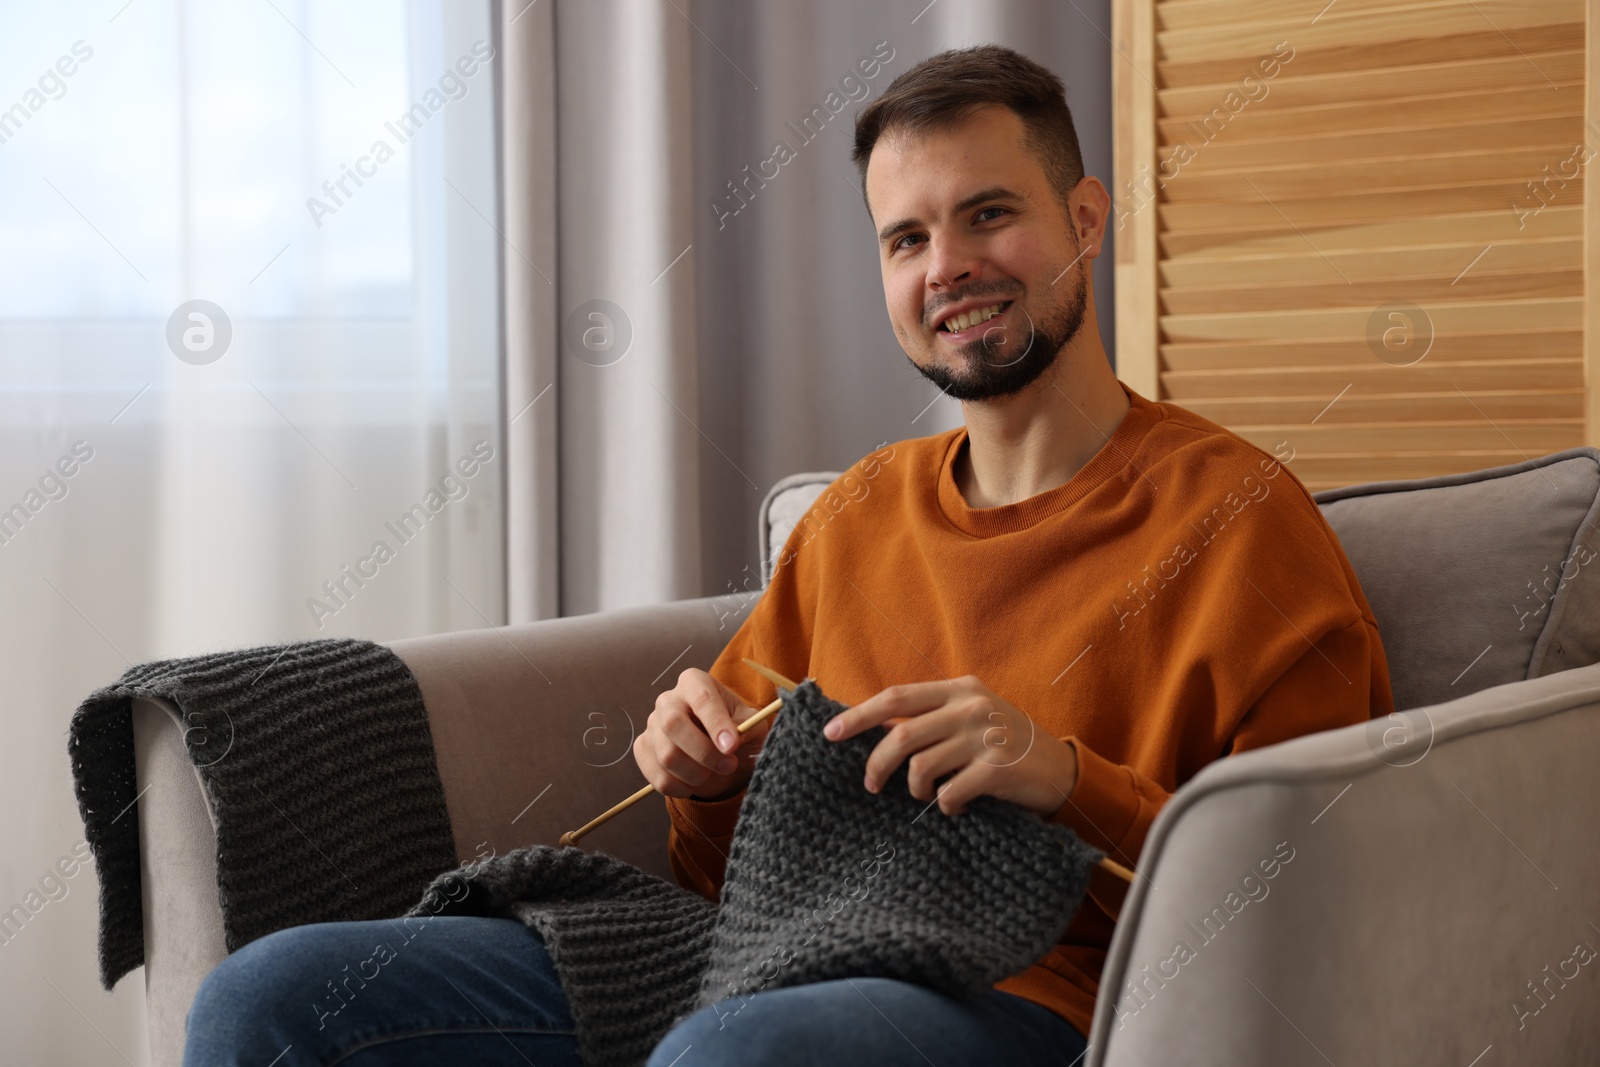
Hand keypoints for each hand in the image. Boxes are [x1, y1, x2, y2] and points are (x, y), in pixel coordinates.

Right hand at [635, 668, 772, 800]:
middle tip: (729, 765)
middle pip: (672, 724)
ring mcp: (651, 725)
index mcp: (694, 682)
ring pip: (667, 756)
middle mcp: (668, 700)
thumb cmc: (737, 730)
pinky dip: (682, 788)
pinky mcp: (643, 750)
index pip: (701, 698)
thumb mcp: (751, 723)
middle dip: (704, 752)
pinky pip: (659, 777)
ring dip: (697, 774)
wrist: (721, 751)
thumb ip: (746, 727)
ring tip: (715, 773)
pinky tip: (696, 783)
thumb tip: (730, 741)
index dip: (716, 723)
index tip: (731, 746)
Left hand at [822, 675, 1076, 816]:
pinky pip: (949, 793)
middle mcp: (971, 707)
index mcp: (960, 688)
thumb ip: (932, 718)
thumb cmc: (1007, 744)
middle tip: (869, 784)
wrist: (1062, 769)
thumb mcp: (972, 717)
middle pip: (901, 735)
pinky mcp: (997, 769)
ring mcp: (985, 737)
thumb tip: (873, 730)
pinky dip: (944, 805)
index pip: (896, 697)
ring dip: (915, 790)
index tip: (830, 733)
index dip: (858, 715)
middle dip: (876, 764)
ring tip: (926, 795)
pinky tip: (955, 806)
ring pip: (920, 768)